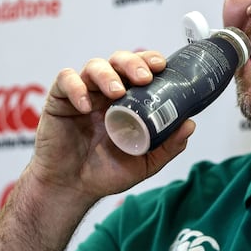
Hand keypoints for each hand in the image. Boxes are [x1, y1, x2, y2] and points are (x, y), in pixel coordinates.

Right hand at [23, 50, 195, 203]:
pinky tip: (85, 106)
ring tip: (117, 92)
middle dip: (132, 63)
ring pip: (94, 66)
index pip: (139, 69)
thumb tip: (190, 124)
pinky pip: (65, 81)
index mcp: (127, 100)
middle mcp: (105, 92)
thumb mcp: (144, 162)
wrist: (71, 189)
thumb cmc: (106, 173)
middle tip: (144, 78)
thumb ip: (167, 145)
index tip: (161, 66)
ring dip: (108, 74)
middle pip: (118, 60)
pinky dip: (76, 88)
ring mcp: (82, 94)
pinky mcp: (59, 101)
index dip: (149, 61)